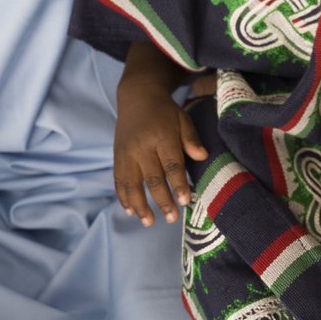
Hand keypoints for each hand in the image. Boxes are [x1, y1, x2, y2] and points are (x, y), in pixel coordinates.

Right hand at [115, 81, 202, 225]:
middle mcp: (142, 146)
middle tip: (171, 219)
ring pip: (132, 183)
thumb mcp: (182, 119)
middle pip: (152, 178)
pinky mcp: (117, 157)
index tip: (185, 201)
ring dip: (140, 205)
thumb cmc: (165, 112)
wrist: (136, 96)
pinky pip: (119, 180)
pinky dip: (123, 197)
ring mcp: (127, 153)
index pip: (171, 164)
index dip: (178, 184)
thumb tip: (203, 157)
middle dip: (162, 201)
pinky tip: (131, 211)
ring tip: (149, 222)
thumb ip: (191, 139)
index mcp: (162, 136)